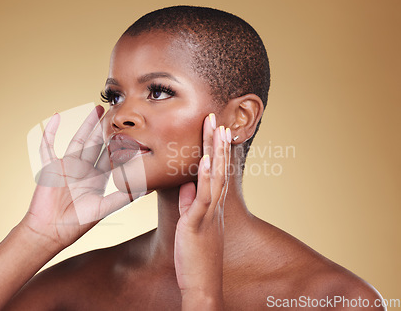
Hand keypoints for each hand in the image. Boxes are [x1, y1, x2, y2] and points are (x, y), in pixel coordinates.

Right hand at [21, 105, 137, 251]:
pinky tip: (55, 116)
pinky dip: (50, 132)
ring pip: (78, 140)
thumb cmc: (77, 223)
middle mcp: (84, 169)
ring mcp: (67, 166)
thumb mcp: (104, 208)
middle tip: (115, 111)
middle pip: (96, 143)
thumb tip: (146, 188)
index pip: (111, 156)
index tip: (131, 129)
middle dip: (105, 128)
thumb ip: (123, 197)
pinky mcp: (51, 166)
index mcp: (97, 178)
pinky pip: (49, 145)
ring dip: (86, 124)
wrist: (51, 230)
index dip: (119, 143)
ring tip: (96, 109)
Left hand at [174, 113, 230, 309]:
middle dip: (217, 143)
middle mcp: (215, 207)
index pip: (216, 173)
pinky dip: (206, 176)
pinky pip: (204, 197)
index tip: (215, 130)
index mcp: (212, 207)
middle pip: (219, 169)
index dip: (216, 150)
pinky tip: (206, 158)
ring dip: (216, 151)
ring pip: (215, 177)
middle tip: (217, 118)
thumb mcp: (191, 225)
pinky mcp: (200, 225)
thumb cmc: (195, 258)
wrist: (202, 287)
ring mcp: (210, 215)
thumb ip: (189, 204)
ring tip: (217, 127)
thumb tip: (187, 186)